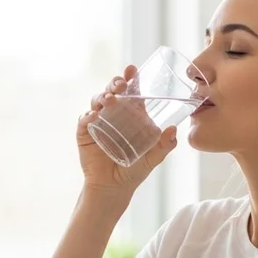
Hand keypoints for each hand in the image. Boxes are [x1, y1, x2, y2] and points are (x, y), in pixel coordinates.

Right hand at [77, 64, 177, 198]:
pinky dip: (88, 116)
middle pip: (112, 91)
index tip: (133, 69)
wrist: (114, 188)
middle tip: (121, 84)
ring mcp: (97, 121)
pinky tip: (94, 116)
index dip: (131, 79)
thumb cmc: (134, 169)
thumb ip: (164, 145)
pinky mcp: (85, 133)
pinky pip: (84, 121)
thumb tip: (173, 130)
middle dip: (115, 83)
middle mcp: (113, 113)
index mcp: (130, 114)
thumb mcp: (153, 158)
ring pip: (97, 101)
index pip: (131, 91)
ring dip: (102, 96)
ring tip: (110, 100)